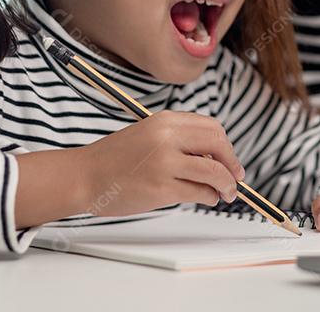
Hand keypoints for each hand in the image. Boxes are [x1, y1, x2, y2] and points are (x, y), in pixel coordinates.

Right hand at [78, 110, 244, 217]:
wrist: (84, 176)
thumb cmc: (114, 159)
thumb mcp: (148, 134)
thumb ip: (179, 139)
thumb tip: (215, 155)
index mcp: (165, 121)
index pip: (212, 127)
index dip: (226, 145)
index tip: (229, 159)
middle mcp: (167, 137)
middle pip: (218, 145)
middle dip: (232, 164)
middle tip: (235, 177)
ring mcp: (165, 163)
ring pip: (214, 171)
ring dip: (226, 184)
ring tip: (225, 193)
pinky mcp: (162, 188)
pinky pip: (199, 192)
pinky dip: (210, 196)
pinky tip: (207, 198)